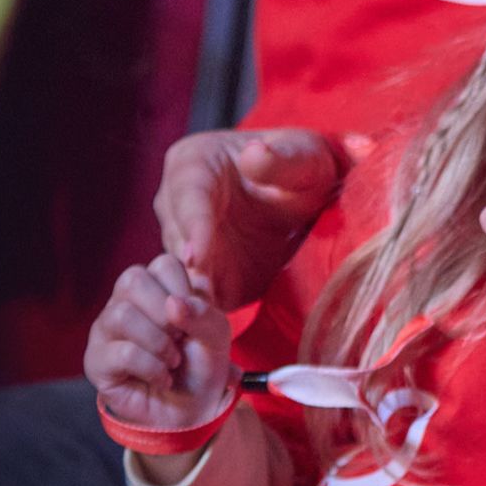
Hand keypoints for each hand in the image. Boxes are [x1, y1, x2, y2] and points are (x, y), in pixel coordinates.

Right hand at [85, 253, 233, 431]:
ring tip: (172, 360)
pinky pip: (121, 353)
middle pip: (132, 280)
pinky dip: (152, 368)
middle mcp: (125, 302)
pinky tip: (161, 378)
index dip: (185, 290)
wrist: (192, 409)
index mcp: (155, 286)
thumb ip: (202, 312)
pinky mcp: (96, 361)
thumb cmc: (201, 364)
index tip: (194, 319)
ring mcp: (106, 330)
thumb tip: (173, 304)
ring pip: (121, 315)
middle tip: (179, 337)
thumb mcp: (217, 333)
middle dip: (165, 313)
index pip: (163, 264)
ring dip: (158, 343)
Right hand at [155, 127, 355, 310]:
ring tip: (200, 320)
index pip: (187, 196)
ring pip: (178, 272)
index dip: (193, 227)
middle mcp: (176, 203)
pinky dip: (201, 313)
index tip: (195, 256)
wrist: (310, 197)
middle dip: (187, 270)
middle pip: (176, 239)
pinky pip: (194, 296)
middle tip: (198, 298)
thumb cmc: (304, 165)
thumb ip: (281, 157)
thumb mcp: (303, 155)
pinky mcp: (202, 273)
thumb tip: (254, 154)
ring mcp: (184, 240)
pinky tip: (210, 330)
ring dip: (191, 296)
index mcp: (192, 163)